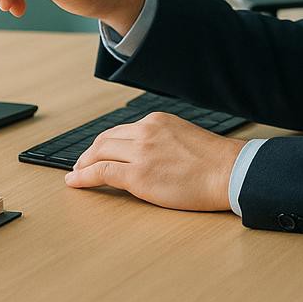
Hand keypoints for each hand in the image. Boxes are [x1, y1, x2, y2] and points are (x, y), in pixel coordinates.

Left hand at [64, 111, 245, 211]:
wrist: (227, 171)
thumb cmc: (213, 160)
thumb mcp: (183, 135)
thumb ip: (161, 139)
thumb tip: (145, 154)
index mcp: (156, 120)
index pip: (121, 130)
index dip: (104, 143)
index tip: (97, 151)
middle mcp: (145, 131)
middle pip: (105, 139)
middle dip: (89, 152)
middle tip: (81, 164)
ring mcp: (141, 152)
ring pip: (99, 153)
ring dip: (83, 164)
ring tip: (76, 174)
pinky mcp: (138, 175)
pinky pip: (101, 173)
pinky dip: (83, 177)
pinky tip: (75, 181)